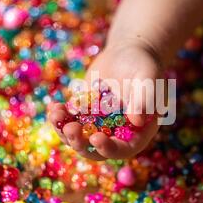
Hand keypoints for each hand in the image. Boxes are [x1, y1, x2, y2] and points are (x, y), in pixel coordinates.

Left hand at [48, 40, 162, 159]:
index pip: (123, 149)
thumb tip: (137, 121)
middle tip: (69, 129)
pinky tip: (54, 107)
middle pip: (96, 149)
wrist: (128, 52)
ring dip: (65, 131)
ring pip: (79, 138)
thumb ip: (145, 99)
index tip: (95, 137)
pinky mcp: (84, 114)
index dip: (109, 148)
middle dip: (80, 143)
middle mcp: (117, 133)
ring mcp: (99, 125)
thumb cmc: (145, 65)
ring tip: (55, 114)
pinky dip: (60, 117)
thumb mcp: (148, 78)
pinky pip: (70, 121)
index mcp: (137, 132)